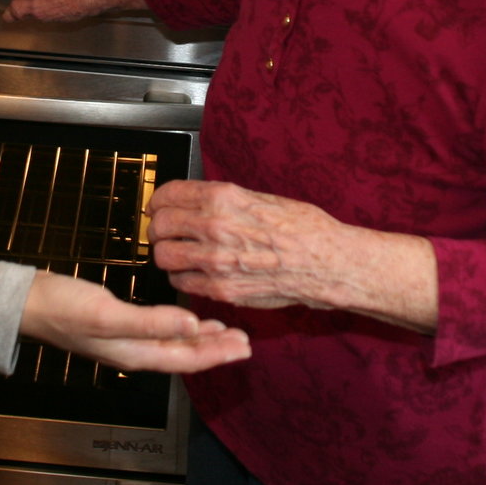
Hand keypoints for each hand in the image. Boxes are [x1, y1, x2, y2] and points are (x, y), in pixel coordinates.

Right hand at [21, 271, 251, 373]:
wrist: (26, 303)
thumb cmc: (62, 309)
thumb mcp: (108, 315)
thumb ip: (151, 323)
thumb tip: (191, 327)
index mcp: (135, 354)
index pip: (186, 359)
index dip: (217, 354)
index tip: (244, 347)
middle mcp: (133, 351)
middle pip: (184, 354)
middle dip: (216, 348)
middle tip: (244, 340)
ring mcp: (124, 340)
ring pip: (173, 344)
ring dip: (200, 340)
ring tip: (224, 332)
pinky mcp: (117, 325)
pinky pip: (159, 331)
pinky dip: (179, 327)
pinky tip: (185, 320)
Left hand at [147, 179, 438, 331]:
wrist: (327, 263)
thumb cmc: (304, 230)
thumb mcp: (262, 198)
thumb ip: (225, 200)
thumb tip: (199, 200)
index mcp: (225, 198)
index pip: (168, 195)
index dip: (158, 201)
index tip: (159, 206)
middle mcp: (215, 227)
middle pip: (159, 226)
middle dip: (159, 229)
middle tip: (165, 232)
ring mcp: (216, 261)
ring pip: (163, 257)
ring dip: (167, 254)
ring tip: (178, 254)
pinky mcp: (221, 289)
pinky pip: (181, 284)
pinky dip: (182, 279)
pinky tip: (194, 274)